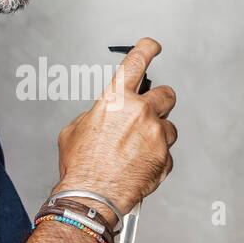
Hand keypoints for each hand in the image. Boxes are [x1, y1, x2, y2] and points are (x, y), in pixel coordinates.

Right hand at [56, 38, 176, 215]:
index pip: (136, 62)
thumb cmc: (81, 166)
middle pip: (166, 94)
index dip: (147, 49)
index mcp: (115, 100)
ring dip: (157, 135)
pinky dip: (156, 159)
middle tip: (150, 112)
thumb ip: (97, 115)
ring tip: (137, 151)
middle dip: (160, 101)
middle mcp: (140, 112)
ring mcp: (156, 134)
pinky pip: (166, 153)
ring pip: (169, 126)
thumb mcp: (75, 130)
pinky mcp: (164, 156)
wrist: (91, 197)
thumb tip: (106, 116)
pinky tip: (138, 167)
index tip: (152, 46)